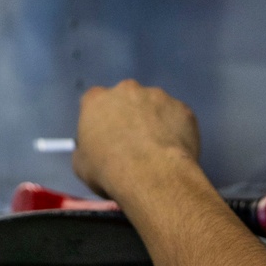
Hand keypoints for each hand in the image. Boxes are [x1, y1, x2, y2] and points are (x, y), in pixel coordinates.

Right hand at [72, 79, 199, 203]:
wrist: (153, 176)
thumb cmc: (109, 171)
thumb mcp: (82, 165)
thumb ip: (87, 148)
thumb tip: (95, 150)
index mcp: (96, 99)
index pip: (95, 103)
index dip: (101, 121)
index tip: (107, 138)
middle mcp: (127, 89)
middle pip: (126, 100)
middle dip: (129, 117)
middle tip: (134, 144)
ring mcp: (158, 96)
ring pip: (155, 107)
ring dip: (154, 122)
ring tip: (158, 152)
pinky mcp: (183, 108)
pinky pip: (178, 119)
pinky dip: (177, 132)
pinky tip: (175, 152)